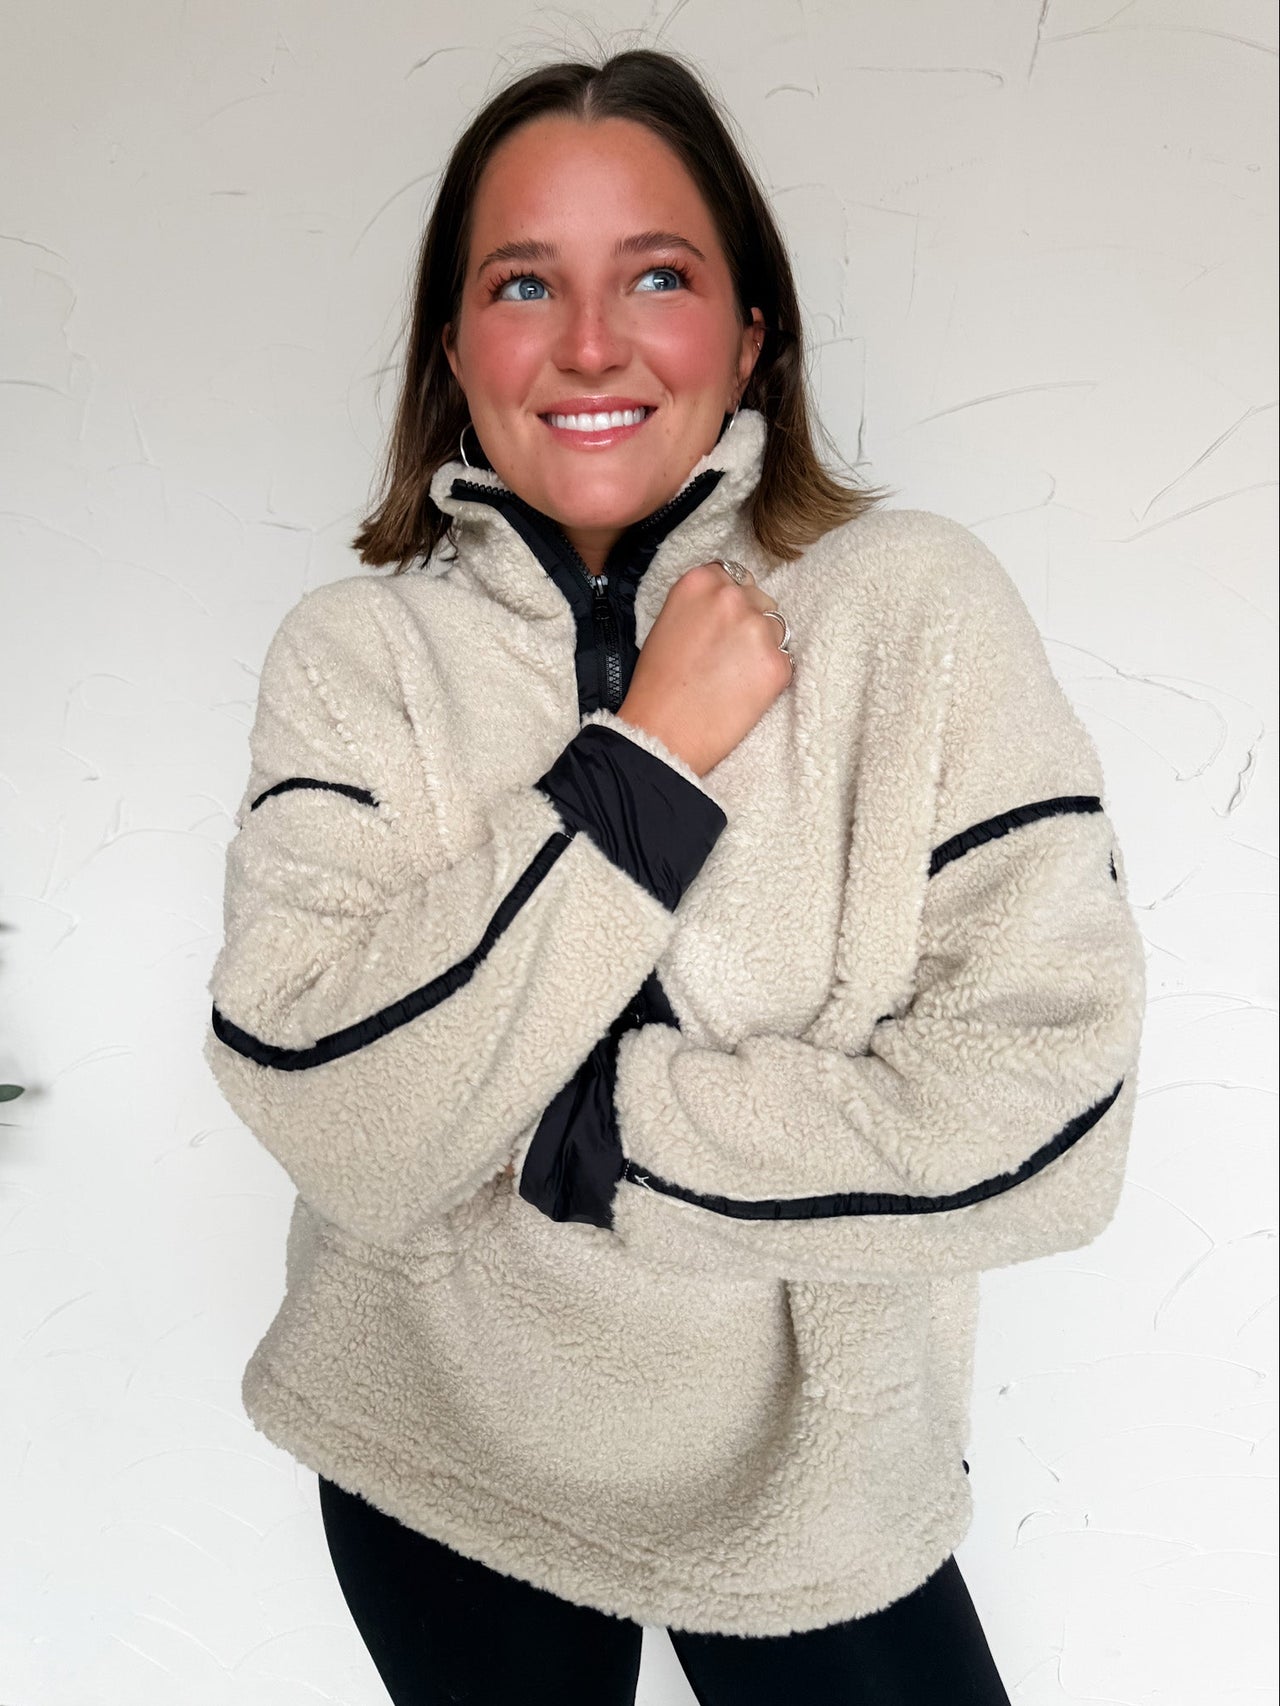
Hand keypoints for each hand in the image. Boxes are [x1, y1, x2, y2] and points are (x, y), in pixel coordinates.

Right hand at [617, 561, 791, 776]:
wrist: (662, 735)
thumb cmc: (656, 686)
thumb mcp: (667, 623)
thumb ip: (699, 605)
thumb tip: (725, 604)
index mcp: (700, 582)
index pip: (731, 575)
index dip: (729, 601)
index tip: (722, 623)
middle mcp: (732, 598)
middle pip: (759, 599)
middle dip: (748, 623)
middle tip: (726, 656)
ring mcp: (758, 630)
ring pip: (776, 629)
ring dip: (762, 648)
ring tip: (733, 678)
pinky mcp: (778, 664)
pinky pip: (784, 662)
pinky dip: (769, 677)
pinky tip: (743, 694)